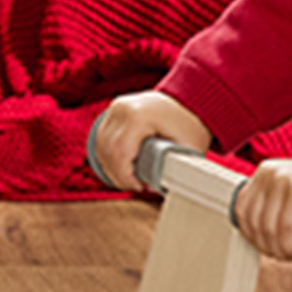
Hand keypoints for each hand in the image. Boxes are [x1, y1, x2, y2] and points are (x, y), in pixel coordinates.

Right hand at [91, 90, 211, 189]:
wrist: (189, 100)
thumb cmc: (191, 123)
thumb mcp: (187, 148)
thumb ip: (175, 169)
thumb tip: (160, 191)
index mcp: (138, 115)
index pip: (119, 153)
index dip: (125, 176)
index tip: (139, 187)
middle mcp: (122, 108)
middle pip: (107, 150)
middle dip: (117, 174)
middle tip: (134, 186)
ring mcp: (116, 108)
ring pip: (101, 145)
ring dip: (110, 166)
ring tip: (129, 179)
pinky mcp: (114, 111)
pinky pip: (102, 138)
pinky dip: (108, 155)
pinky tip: (120, 167)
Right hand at [231, 157, 291, 262]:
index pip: (285, 228)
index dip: (289, 249)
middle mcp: (278, 178)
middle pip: (265, 227)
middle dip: (275, 249)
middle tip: (286, 255)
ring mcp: (264, 176)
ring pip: (250, 220)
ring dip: (260, 241)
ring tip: (274, 248)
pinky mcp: (255, 177)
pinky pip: (241, 208)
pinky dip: (248, 227)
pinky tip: (261, 236)